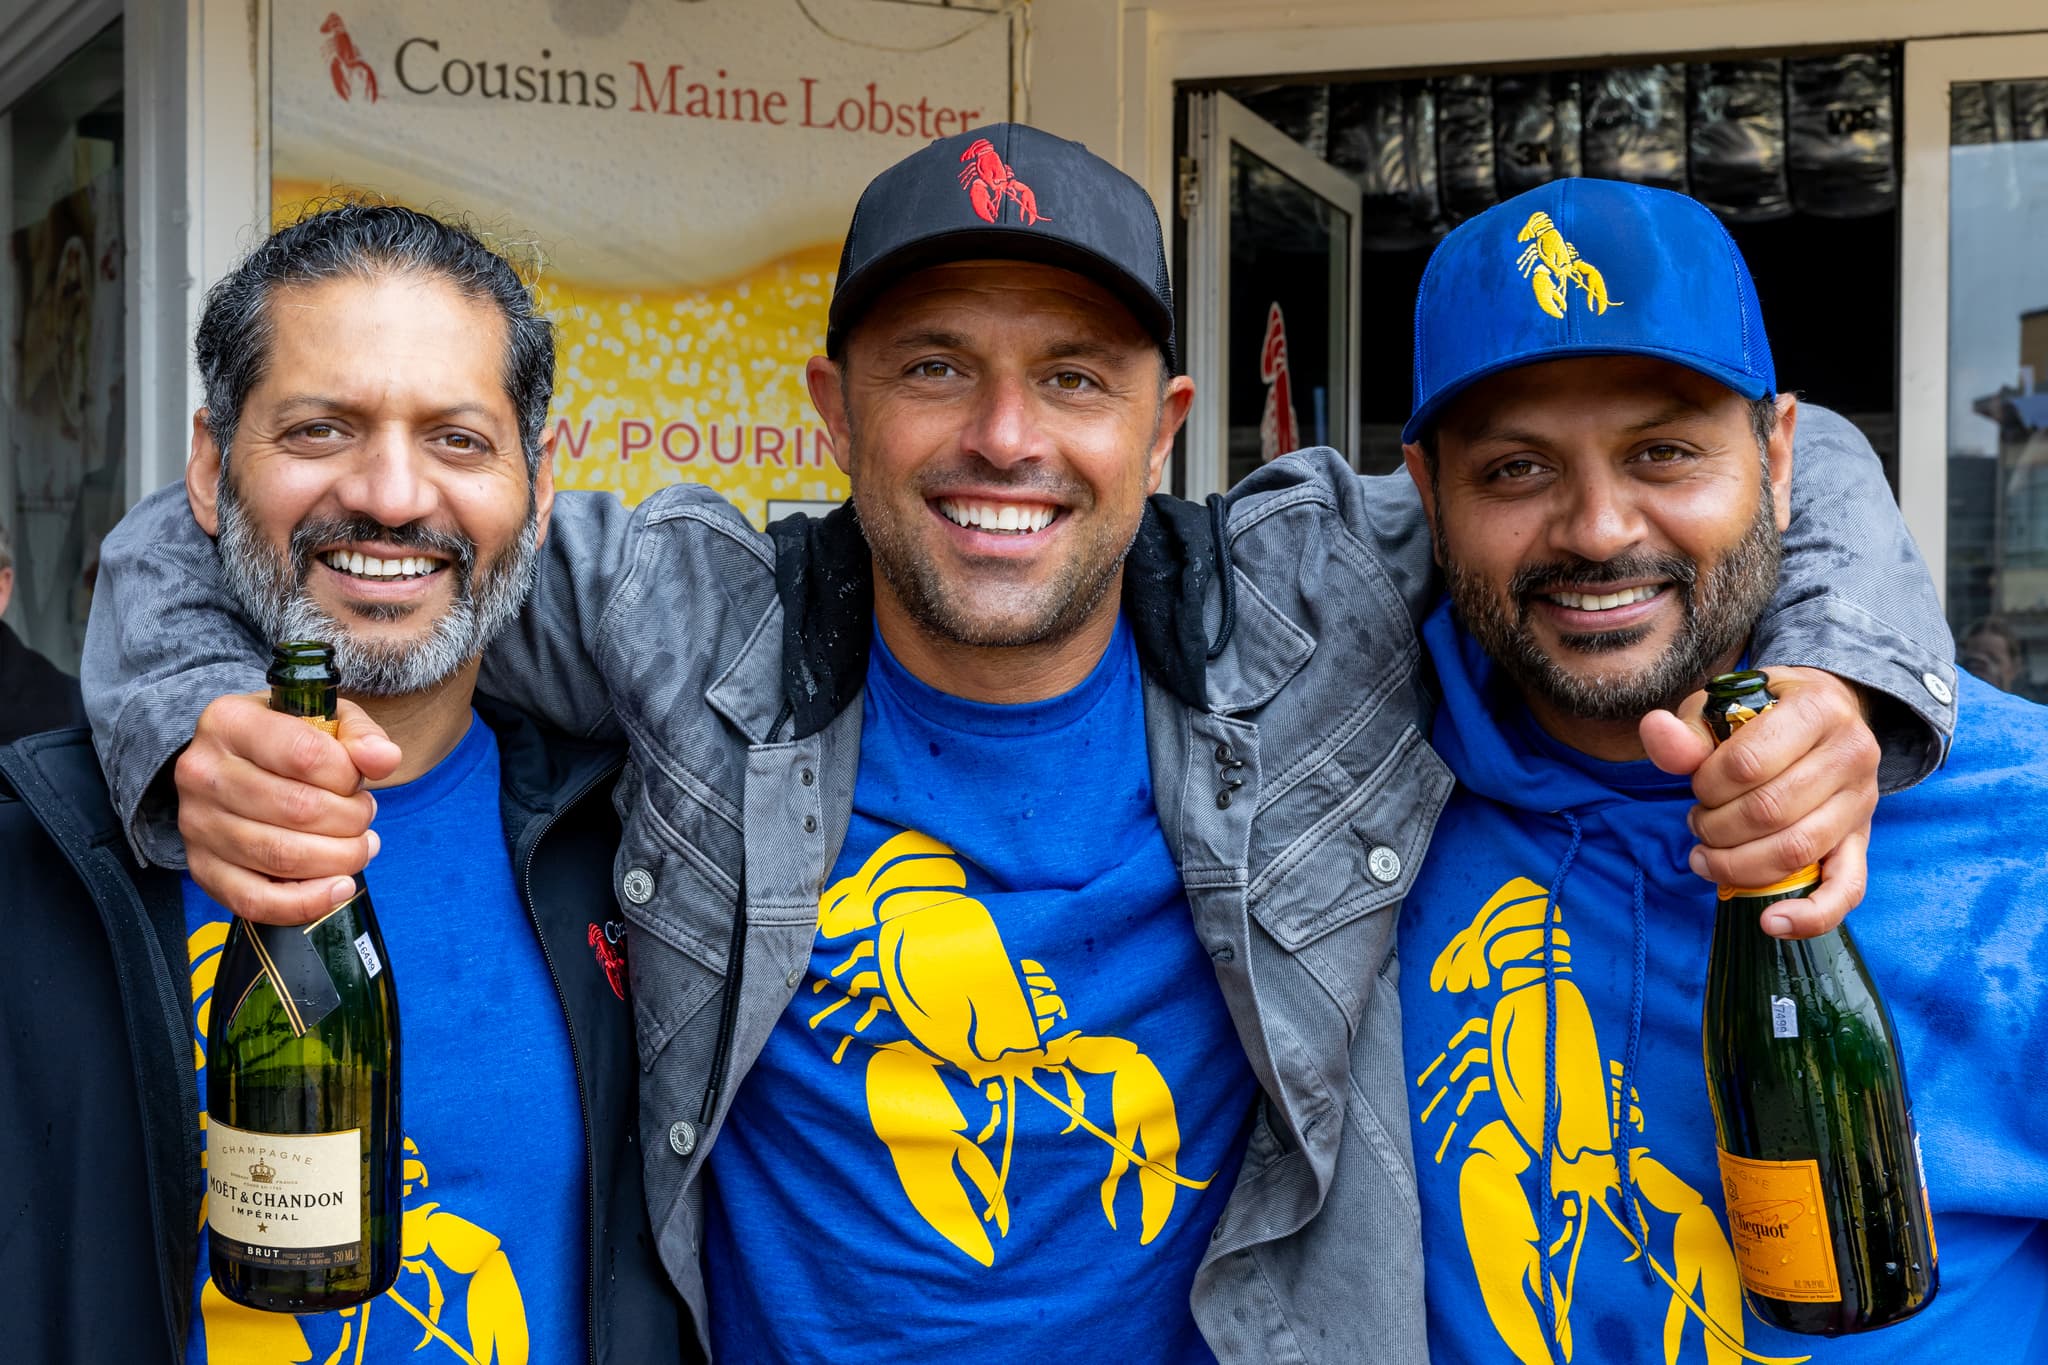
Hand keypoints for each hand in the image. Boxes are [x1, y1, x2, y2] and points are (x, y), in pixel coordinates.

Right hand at [174, 693, 402, 923]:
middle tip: (364, 816)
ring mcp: (197, 824)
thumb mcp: (325, 719)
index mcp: (229, 722)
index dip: (348, 776)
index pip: (305, 754)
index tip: (358, 781)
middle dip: (351, 820)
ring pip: (282, 856)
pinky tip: (339, 887)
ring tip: (358, 846)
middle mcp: (203, 773)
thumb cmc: (287, 741)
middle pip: (298, 809)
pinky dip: (307, 902)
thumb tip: (384, 758)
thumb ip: (360, 735)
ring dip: (339, 858)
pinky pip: (255, 900)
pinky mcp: (203, 869)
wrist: (233, 767)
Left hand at [1640, 667, 1877, 938]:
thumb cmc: (1765, 712)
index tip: (1697, 786)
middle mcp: (1851, 755)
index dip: (1706, 785)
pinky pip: (1846, 889)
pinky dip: (1809, 915)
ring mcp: (1861, 803)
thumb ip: (1689, 729)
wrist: (1828, 716)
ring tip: (1708, 856)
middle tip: (1698, 822)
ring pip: (1795, 852)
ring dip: (1737, 865)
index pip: (1747, 764)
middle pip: (1768, 812)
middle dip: (1715, 827)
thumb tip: (1656, 730)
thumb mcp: (1724, 705)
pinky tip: (1770, 923)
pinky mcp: (1862, 841)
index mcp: (1818, 709)